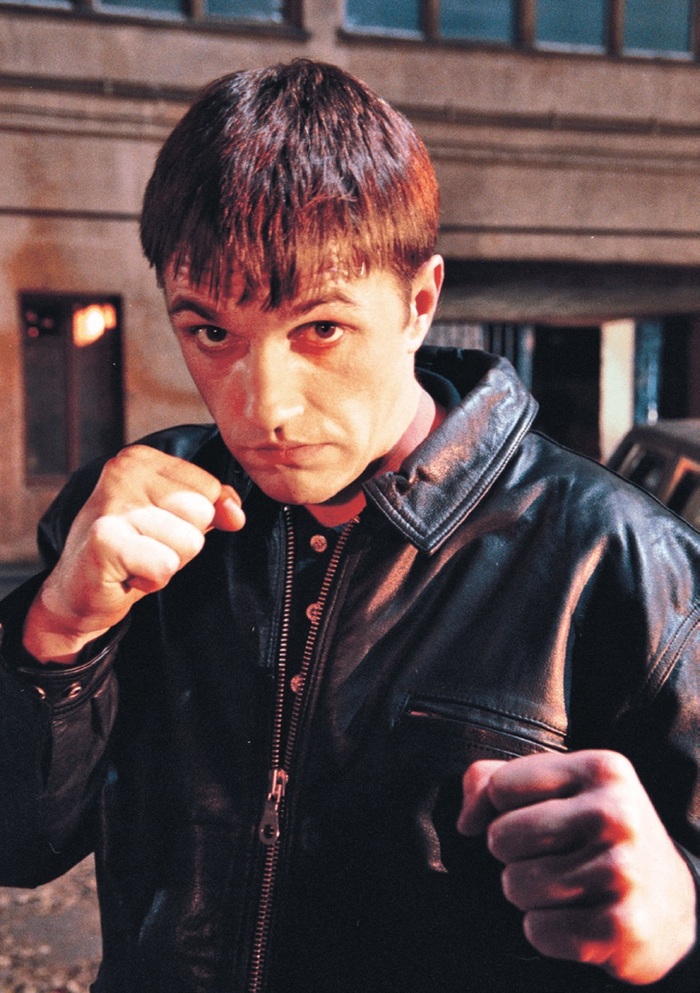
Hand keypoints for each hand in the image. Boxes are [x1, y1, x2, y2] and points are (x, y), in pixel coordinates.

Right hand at [23, 445, 244, 662]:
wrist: (78, 591)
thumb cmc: (132, 550)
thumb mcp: (177, 519)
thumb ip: (213, 505)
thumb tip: (236, 514)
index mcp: (141, 458)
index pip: (209, 489)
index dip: (193, 521)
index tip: (157, 529)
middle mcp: (123, 471)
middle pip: (202, 512)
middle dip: (183, 542)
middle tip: (146, 548)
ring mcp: (112, 503)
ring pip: (190, 541)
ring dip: (168, 563)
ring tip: (136, 560)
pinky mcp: (105, 539)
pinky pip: (166, 565)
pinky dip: (153, 580)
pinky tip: (127, 574)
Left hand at [457, 750, 696, 984]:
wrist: (671, 902)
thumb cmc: (598, 834)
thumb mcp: (560, 788)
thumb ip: (494, 780)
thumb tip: (465, 819)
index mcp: (602, 769)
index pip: (500, 786)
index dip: (500, 808)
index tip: (530, 818)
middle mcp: (617, 814)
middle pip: (501, 836)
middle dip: (512, 854)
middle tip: (551, 856)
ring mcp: (623, 871)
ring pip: (515, 885)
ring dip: (529, 894)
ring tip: (567, 886)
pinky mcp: (620, 927)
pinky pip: (537, 930)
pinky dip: (547, 930)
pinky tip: (579, 917)